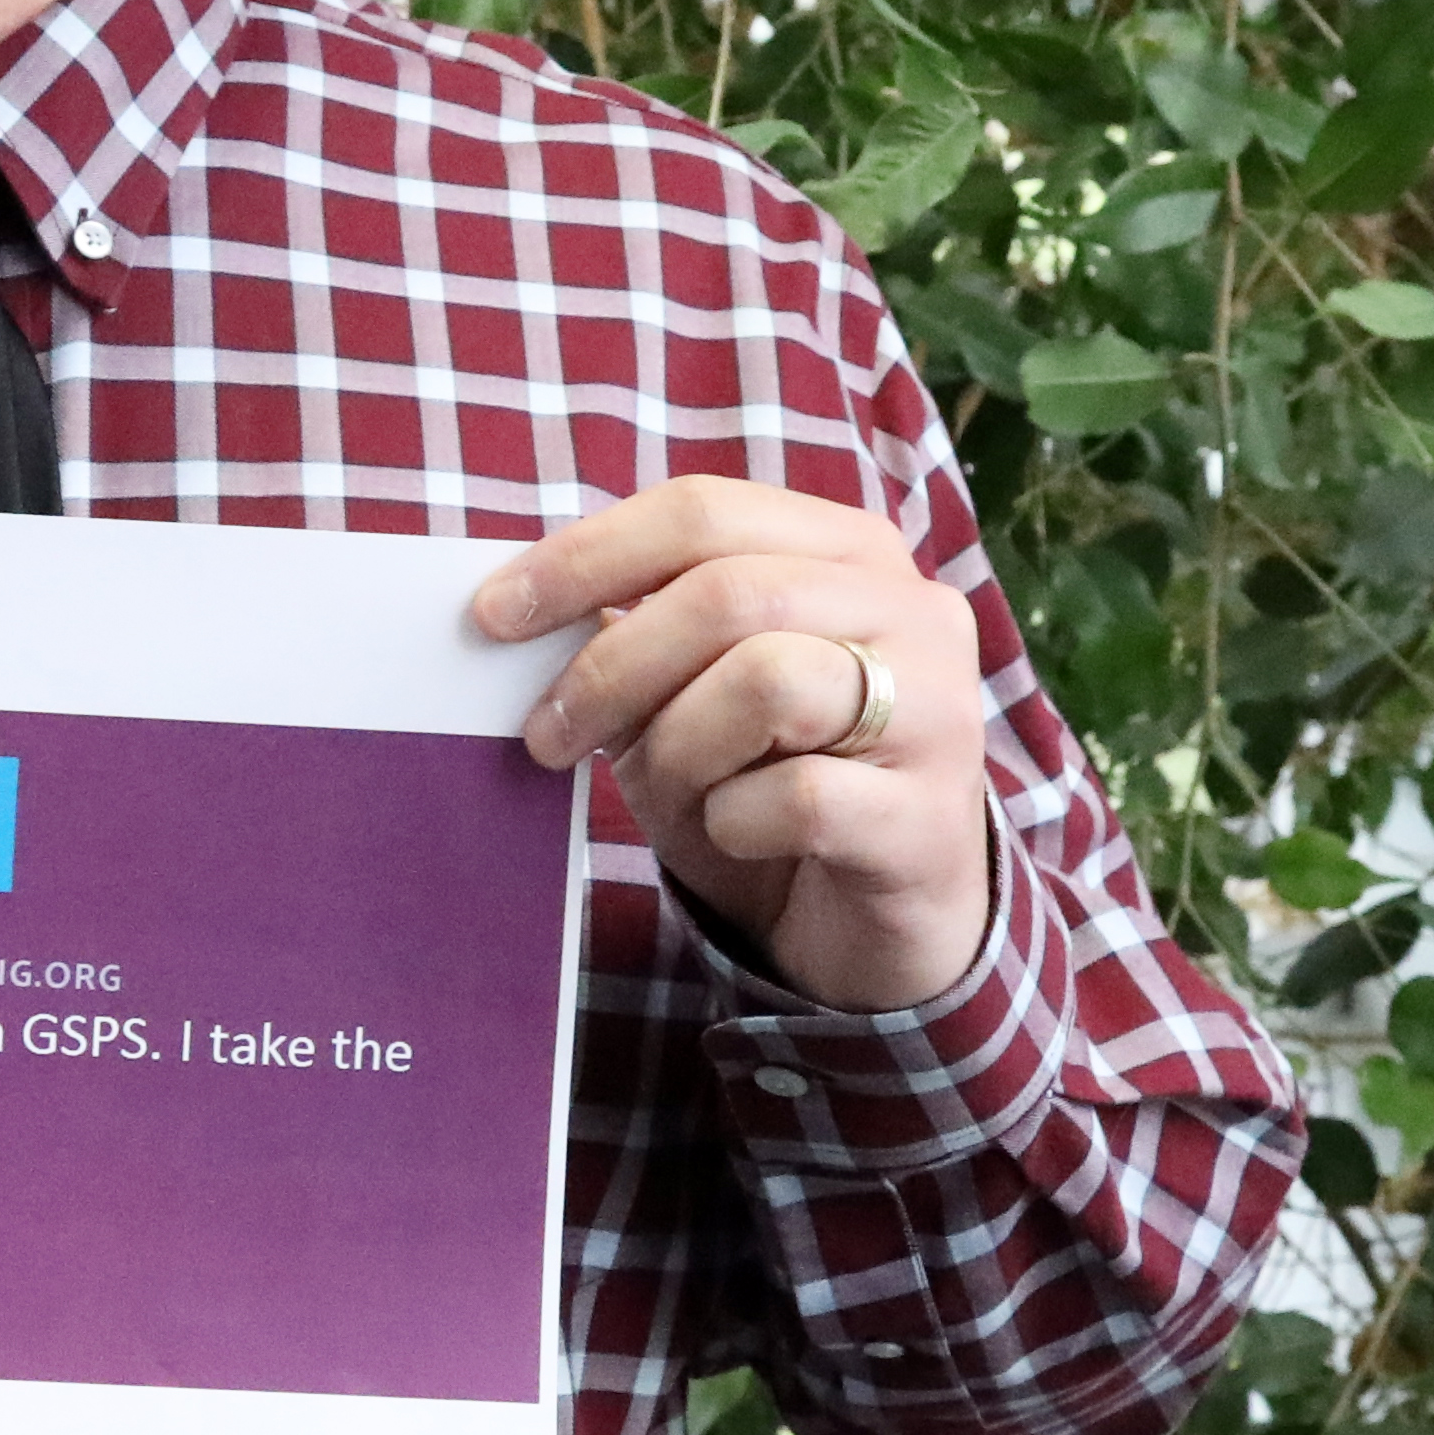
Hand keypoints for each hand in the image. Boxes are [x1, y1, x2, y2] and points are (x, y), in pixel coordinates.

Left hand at [473, 484, 991, 1014]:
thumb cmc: (778, 790)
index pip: (705, 512)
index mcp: (851, 554)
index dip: (588, 555)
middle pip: (729, 594)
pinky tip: (740, 837)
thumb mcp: (698, 699)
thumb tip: (524, 611)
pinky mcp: (928, 816)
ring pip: (766, 683)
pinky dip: (733, 824)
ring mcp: (939, 712)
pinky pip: (796, 799)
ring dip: (678, 748)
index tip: (494, 614)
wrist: (888, 922)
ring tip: (671, 792)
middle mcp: (913, 612)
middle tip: (547, 734)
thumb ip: (639, 639)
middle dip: (611, 667)